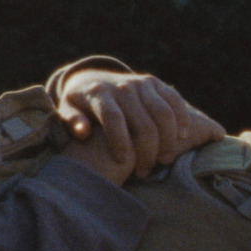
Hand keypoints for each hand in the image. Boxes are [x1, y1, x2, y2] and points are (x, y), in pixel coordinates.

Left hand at [58, 70, 223, 177]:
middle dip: (146, 150)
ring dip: (168, 139)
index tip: (123, 161)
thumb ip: (72, 120)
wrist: (92, 79)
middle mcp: (121, 86)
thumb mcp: (67, 110)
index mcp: (98, 93)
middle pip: (142, 121)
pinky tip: (183, 138)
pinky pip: (174, 100)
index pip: (112, 117)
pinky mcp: (155, 83)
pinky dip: (182, 119)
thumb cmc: (80, 105)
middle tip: (144, 171)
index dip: (119, 140)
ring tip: (164, 160)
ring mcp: (140, 83)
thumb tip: (83, 131)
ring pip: (162, 113)